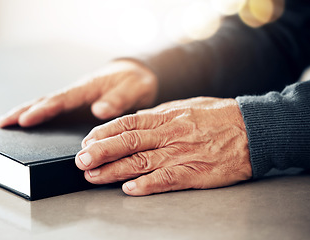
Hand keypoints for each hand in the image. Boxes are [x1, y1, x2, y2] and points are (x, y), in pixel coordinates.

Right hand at [0, 60, 157, 127]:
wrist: (135, 75)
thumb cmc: (134, 82)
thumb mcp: (134, 90)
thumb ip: (118, 100)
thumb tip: (99, 111)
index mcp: (89, 88)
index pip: (62, 100)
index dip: (44, 110)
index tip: (26, 119)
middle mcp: (77, 93)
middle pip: (46, 100)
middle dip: (24, 111)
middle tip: (3, 123)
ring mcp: (75, 100)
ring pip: (46, 105)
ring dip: (25, 112)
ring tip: (5, 124)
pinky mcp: (77, 106)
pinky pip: (54, 110)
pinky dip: (38, 116)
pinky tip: (27, 124)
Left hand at [75, 97, 251, 195]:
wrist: (253, 129)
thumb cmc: (217, 116)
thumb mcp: (185, 106)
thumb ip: (159, 115)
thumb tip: (134, 121)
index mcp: (167, 116)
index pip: (127, 123)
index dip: (104, 132)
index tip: (86, 140)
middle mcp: (170, 133)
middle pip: (128, 142)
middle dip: (101, 151)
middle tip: (81, 160)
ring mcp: (182, 153)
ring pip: (141, 162)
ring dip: (114, 170)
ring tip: (94, 176)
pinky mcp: (195, 171)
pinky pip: (167, 179)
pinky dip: (147, 185)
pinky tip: (129, 189)